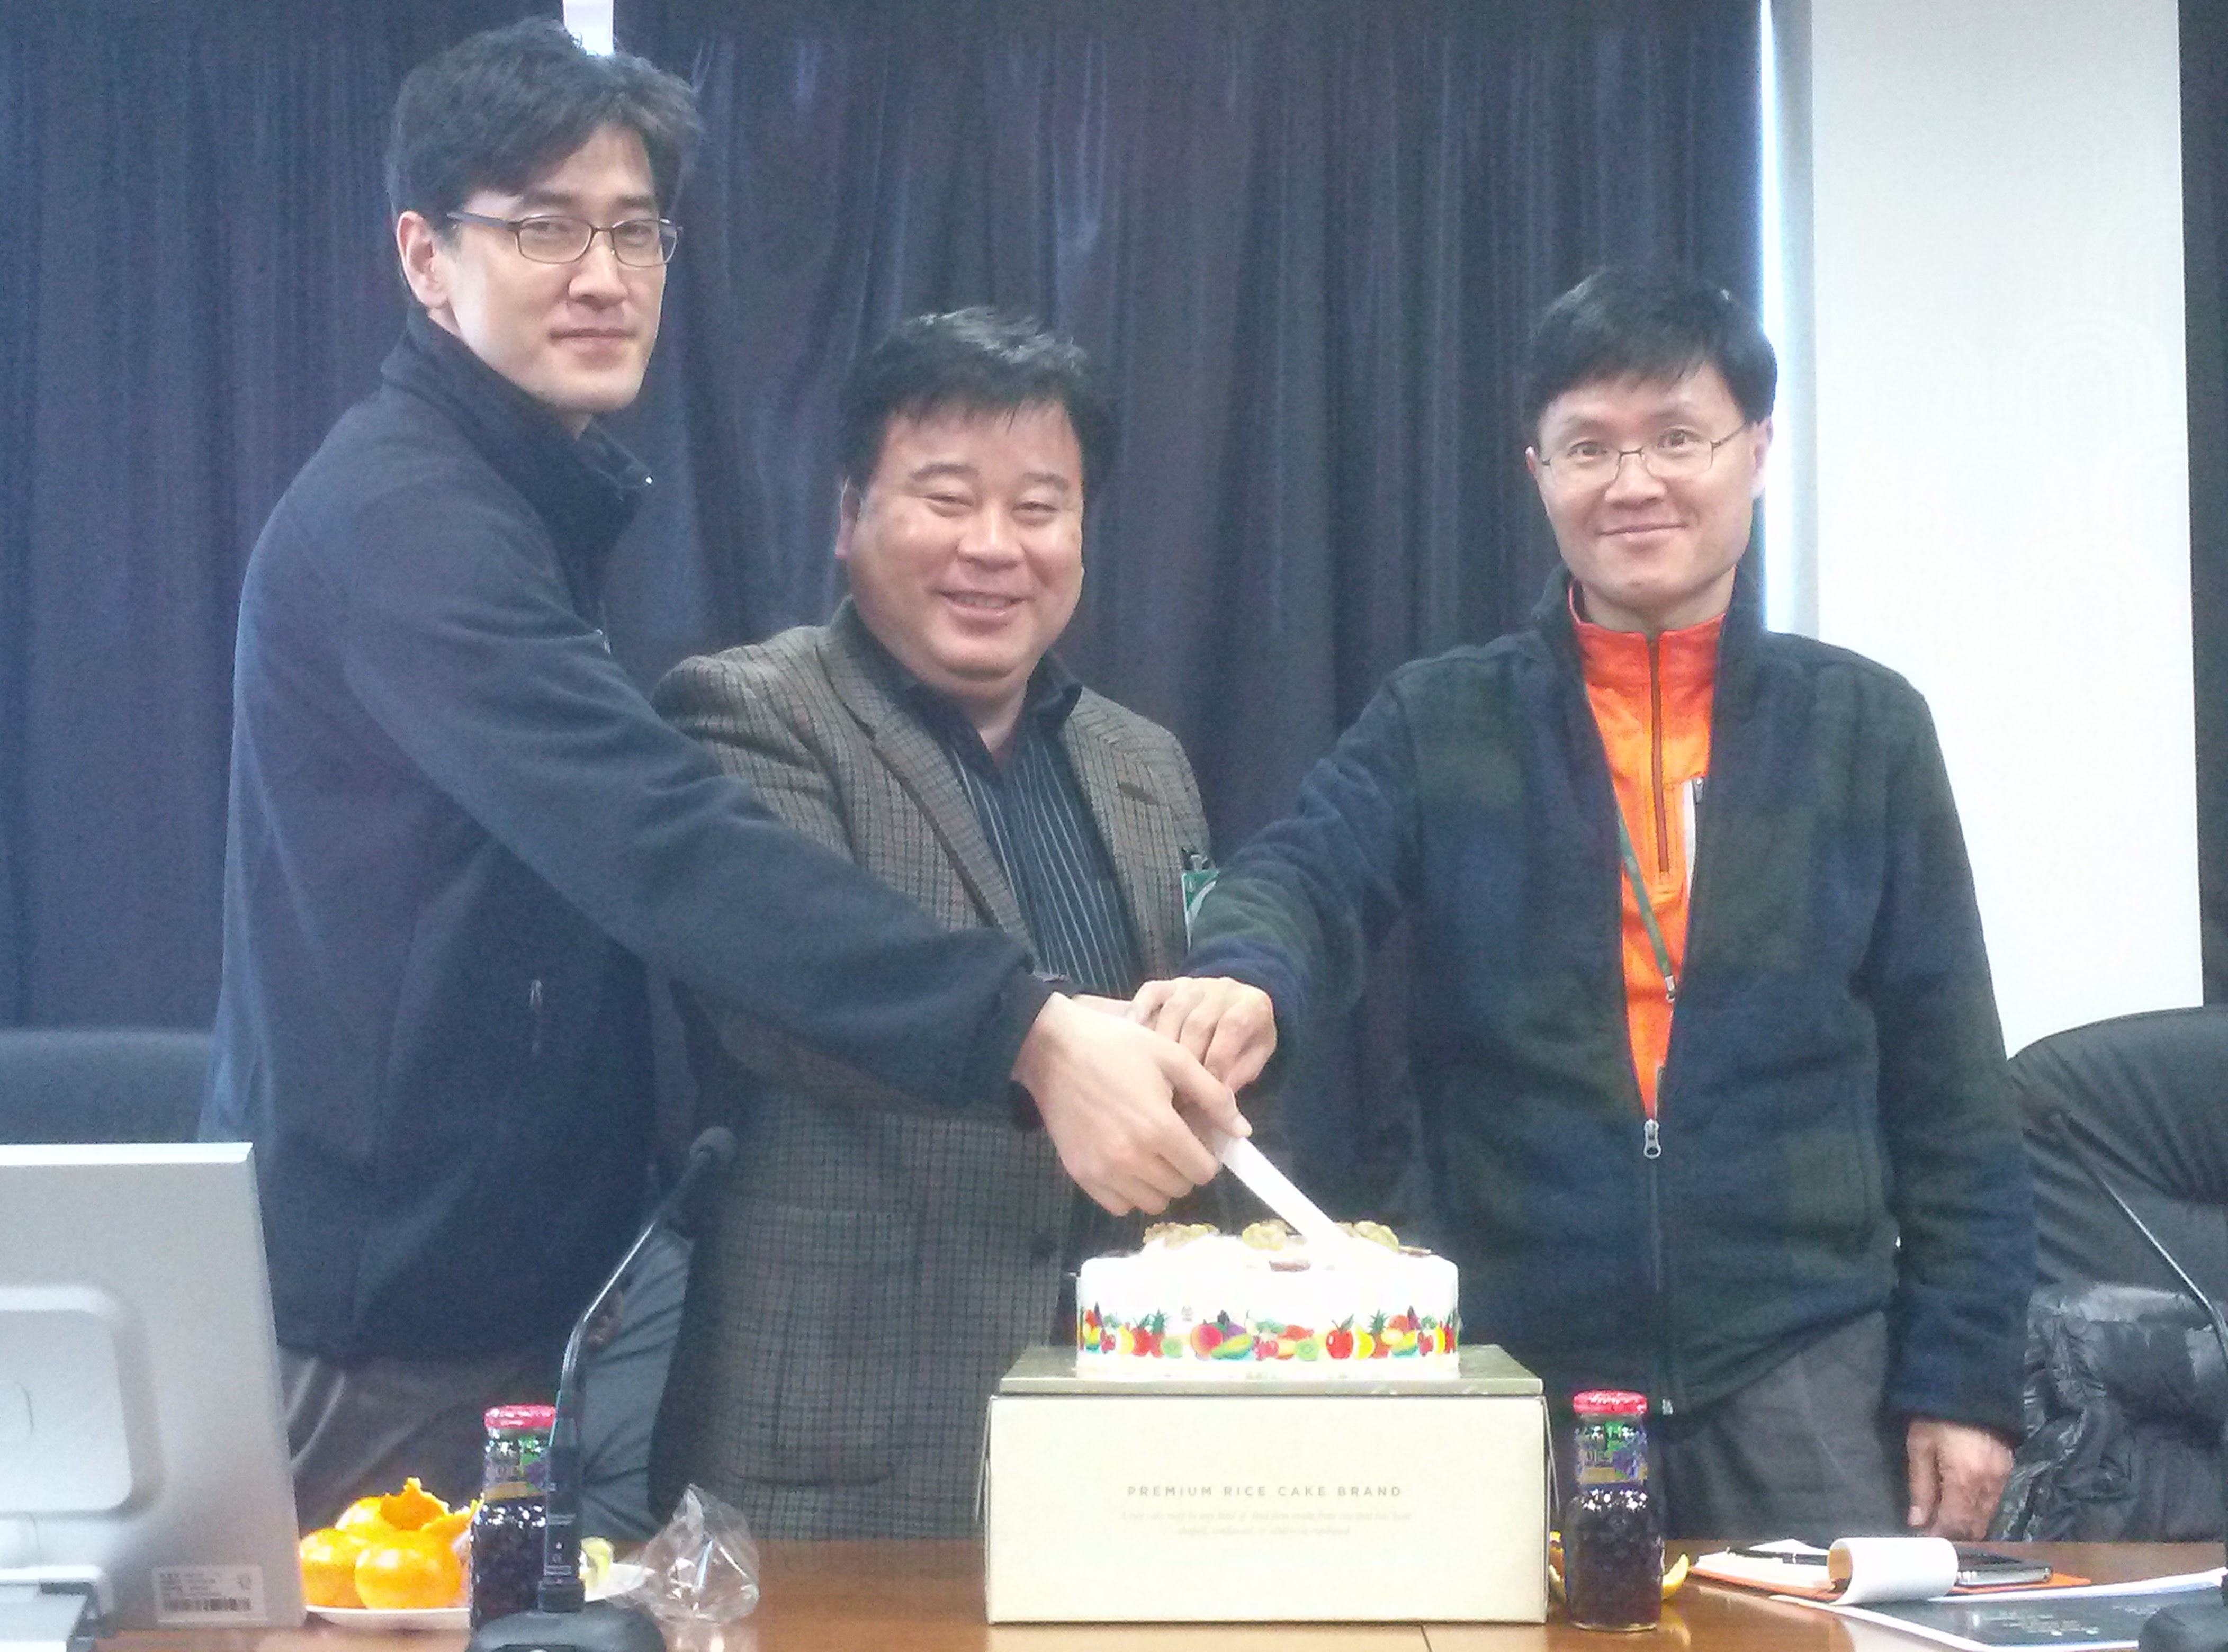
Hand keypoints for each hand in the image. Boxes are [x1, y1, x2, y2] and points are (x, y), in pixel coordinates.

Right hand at [1011, 992, 1249, 1215]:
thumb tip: (1241, 1131)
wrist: (1053, 1050)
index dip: (1208, 1154)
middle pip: (1181, 1188)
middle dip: (1186, 1166)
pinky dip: (1130, 1192)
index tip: (1196, 1134)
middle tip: (1173, 1138)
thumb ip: (1213, 1095)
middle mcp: (1132, 1159)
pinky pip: (1120, 1206)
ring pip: (1153, 1202)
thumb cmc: (1118, 1046)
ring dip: (1160, 1182)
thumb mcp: (1173, 1058)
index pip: (1204, 1170)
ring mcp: (1104, 1171)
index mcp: (1159, 1128)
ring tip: (1150, 1150)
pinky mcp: (1081, 1175)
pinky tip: (1127, 1162)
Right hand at [1127, 976, 1277, 1090]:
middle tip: (1176, 1092)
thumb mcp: (1254, 1056)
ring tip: (1155, 1077)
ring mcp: (1193, 984)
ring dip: (1163, 1045)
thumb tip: (1220, 1097)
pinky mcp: (1167, 984)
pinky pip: (1150, 994)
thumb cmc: (1245, 1040)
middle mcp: (1223, 988)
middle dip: (1187, 1059)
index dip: (1219, 1058)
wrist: (1234, 1006)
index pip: (1234, 1026)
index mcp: (1253, 1004)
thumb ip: (1239, 1073)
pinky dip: (1139, 1012)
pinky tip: (1133, 1036)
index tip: (1205, 1091)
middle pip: (1199, 1022)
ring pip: (1174, 1011)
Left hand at [1904, 1416, 2011, 1537]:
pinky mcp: (2008, 1470)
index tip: (1925, 1542)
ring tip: (1945, 1522)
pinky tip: (1963, 1506)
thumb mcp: (1920, 1446)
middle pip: (1975, 1527)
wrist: (1970, 1387)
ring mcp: (2002, 1478)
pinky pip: (1995, 1502)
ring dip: (1968, 1525)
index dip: (1940, 1537)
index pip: (1955, 1525)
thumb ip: (1920, 1487)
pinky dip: (1979, 1510)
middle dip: (1955, 1536)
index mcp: (1964, 1480)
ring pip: (1987, 1517)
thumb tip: (1917, 1522)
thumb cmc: (1937, 1416)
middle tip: (1934, 1534)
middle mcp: (1988, 1485)